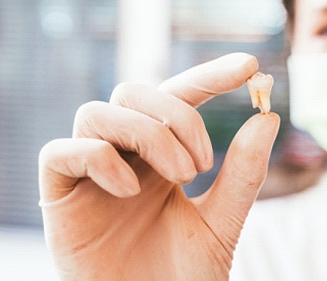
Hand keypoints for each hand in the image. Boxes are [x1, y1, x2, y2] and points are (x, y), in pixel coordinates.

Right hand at [38, 53, 279, 279]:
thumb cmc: (181, 277)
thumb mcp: (222, 222)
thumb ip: (243, 174)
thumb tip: (268, 118)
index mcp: (159, 155)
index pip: (178, 96)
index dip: (210, 75)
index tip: (249, 66)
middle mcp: (123, 155)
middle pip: (133, 91)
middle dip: (176, 115)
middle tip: (202, 163)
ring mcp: (89, 174)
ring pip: (98, 111)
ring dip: (147, 135)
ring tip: (180, 177)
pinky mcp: (58, 197)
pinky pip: (60, 151)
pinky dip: (99, 158)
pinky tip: (129, 191)